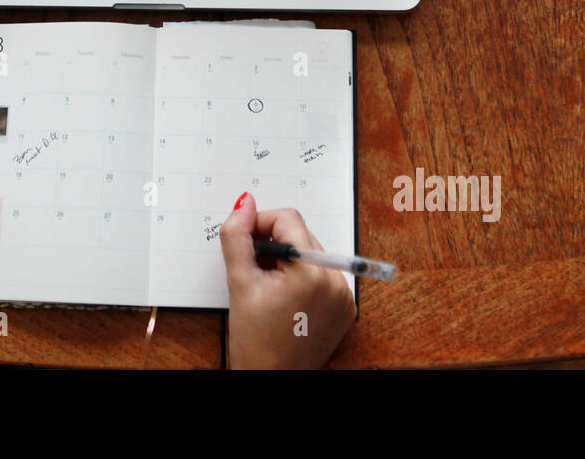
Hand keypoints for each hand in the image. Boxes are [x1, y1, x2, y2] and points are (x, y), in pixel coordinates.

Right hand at [218, 193, 356, 368]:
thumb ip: (237, 237)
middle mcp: (335, 280)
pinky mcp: (346, 308)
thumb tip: (245, 204)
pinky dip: (303, 278)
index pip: (287, 219)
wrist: (272, 381)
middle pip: (301, 235)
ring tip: (270, 288)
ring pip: (312, 253)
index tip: (246, 245)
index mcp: (311, 272)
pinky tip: (286, 299)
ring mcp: (344, 296)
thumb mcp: (238, 283)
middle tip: (255, 273)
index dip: (260, 225)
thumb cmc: (255, 343)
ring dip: (288, 261)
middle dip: (274, 246)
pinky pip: (323, 274)